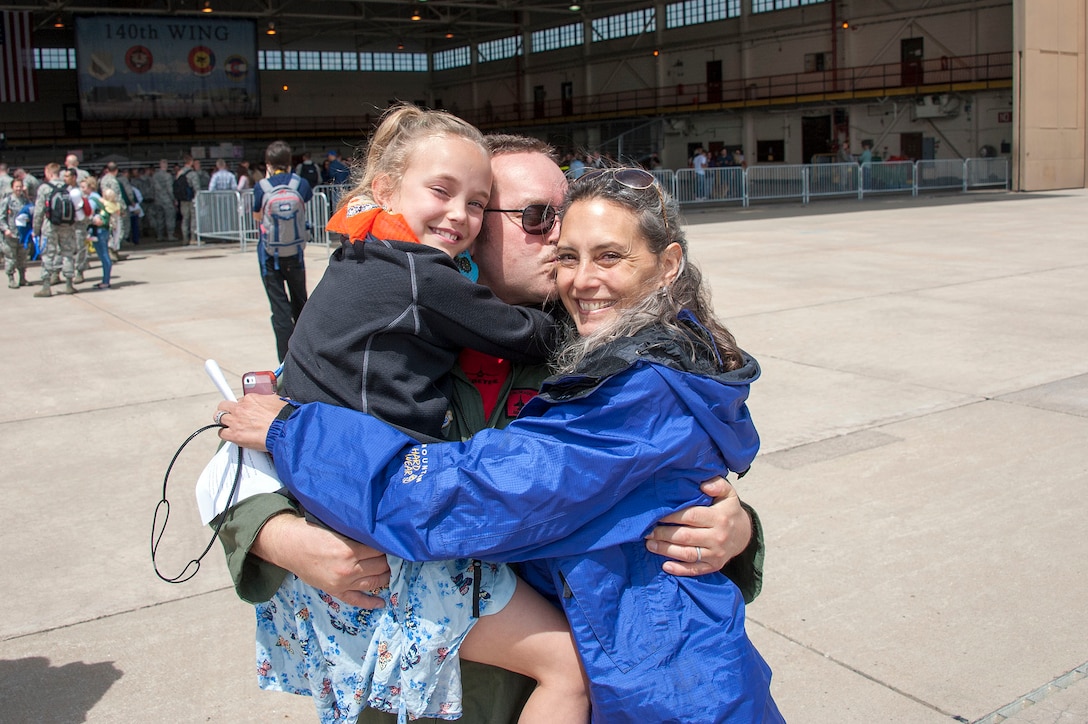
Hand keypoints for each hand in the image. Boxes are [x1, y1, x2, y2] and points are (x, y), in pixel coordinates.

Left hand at [215, 394, 288, 450]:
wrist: (284, 430)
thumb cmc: (284, 418)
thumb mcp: (278, 401)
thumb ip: (270, 401)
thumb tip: (274, 402)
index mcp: (251, 399)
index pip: (238, 400)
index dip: (240, 406)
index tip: (240, 408)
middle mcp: (241, 408)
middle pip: (224, 406)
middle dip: (226, 410)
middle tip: (230, 415)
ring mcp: (236, 421)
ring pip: (219, 417)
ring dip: (223, 421)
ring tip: (229, 425)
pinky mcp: (235, 434)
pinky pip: (221, 433)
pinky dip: (225, 434)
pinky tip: (230, 435)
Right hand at [253, 513, 391, 608]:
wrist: (289, 546)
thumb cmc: (312, 533)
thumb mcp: (337, 529)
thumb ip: (356, 535)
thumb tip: (377, 536)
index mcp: (350, 550)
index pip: (380, 550)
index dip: (387, 546)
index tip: (391, 543)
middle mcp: (348, 569)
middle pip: (380, 567)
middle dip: (387, 561)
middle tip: (391, 556)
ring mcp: (342, 582)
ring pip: (373, 583)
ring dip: (384, 577)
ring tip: (389, 571)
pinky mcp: (335, 591)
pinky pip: (357, 600)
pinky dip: (370, 602)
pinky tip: (381, 602)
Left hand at [645, 476, 752, 576]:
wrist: (744, 534)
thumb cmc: (728, 510)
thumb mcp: (728, 494)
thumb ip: (718, 484)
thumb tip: (704, 485)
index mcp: (719, 517)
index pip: (692, 516)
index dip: (672, 516)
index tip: (657, 515)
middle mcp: (718, 537)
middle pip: (686, 537)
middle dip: (663, 534)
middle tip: (647, 531)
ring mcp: (716, 554)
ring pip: (687, 554)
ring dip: (666, 551)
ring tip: (650, 545)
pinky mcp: (714, 566)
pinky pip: (695, 570)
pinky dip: (679, 570)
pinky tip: (665, 566)